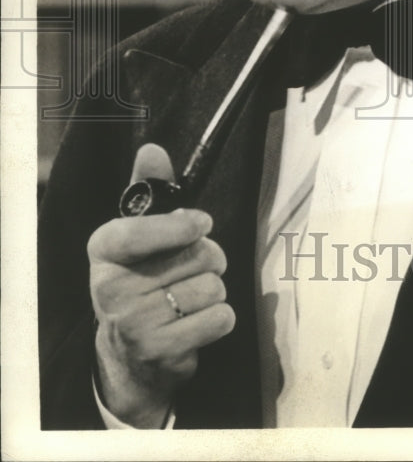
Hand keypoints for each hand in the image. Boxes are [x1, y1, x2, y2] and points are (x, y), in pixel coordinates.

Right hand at [88, 144, 234, 427]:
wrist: (128, 352)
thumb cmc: (142, 276)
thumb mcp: (139, 231)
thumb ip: (149, 186)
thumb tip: (153, 149)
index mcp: (103, 249)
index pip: (138, 233)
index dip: (178, 226)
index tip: (202, 223)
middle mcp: (109, 288)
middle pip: (197, 256)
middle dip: (209, 258)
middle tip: (192, 268)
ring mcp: (132, 324)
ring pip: (212, 287)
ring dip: (214, 289)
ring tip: (190, 297)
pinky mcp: (159, 352)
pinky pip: (220, 318)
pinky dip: (220, 318)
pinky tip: (196, 323)